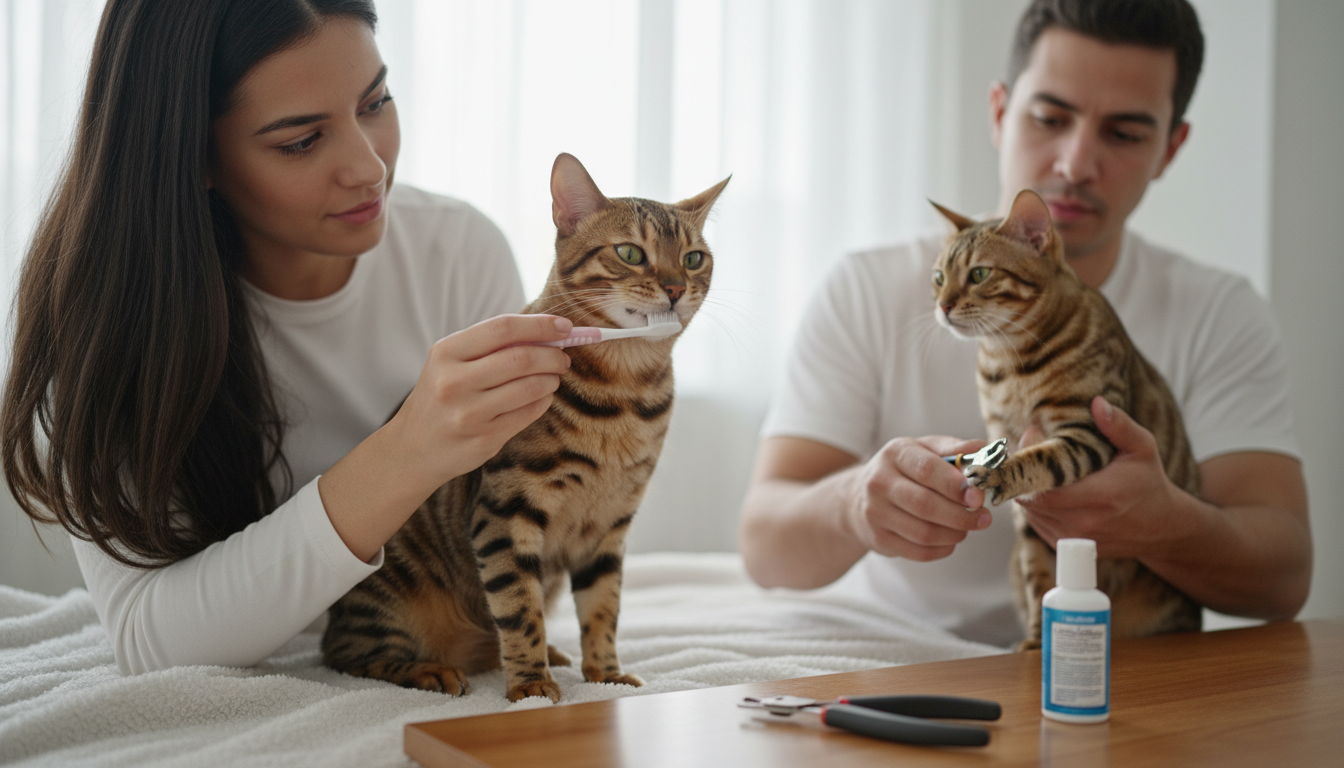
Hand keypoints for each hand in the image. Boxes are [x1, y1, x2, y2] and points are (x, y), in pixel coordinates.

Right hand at [389, 314, 573, 484]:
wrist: (412, 448)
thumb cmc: (440, 396)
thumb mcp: (450, 363)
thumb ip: (491, 346)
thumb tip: (546, 333)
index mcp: (446, 353)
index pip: (502, 328)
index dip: (539, 325)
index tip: (564, 326)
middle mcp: (453, 382)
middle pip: (521, 358)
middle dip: (552, 356)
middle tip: (562, 358)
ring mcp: (468, 414)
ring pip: (529, 388)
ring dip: (550, 380)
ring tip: (552, 378)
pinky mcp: (484, 440)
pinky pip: (527, 414)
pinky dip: (542, 402)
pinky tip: (541, 397)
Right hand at [843, 436, 992, 561]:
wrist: (858, 498)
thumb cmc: (903, 471)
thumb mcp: (923, 450)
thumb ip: (953, 450)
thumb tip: (983, 450)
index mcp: (895, 454)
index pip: (926, 469)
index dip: (955, 485)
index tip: (978, 496)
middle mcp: (879, 482)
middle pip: (925, 505)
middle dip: (961, 515)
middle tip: (984, 518)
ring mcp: (875, 513)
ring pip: (924, 533)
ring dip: (955, 534)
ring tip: (967, 527)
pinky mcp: (879, 539)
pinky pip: (919, 552)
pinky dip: (943, 549)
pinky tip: (950, 539)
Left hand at [1016, 397, 1188, 558]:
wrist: (1161, 527)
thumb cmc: (1148, 482)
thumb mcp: (1142, 448)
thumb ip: (1119, 426)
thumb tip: (1096, 403)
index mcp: (1102, 496)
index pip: (1046, 488)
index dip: (1030, 464)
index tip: (1032, 438)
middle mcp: (1085, 522)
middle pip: (1032, 500)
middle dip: (1025, 473)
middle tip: (1030, 449)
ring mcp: (1075, 538)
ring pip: (1030, 512)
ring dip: (1028, 489)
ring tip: (1039, 467)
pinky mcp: (1067, 546)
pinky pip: (1036, 524)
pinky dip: (1034, 506)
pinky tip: (1046, 488)